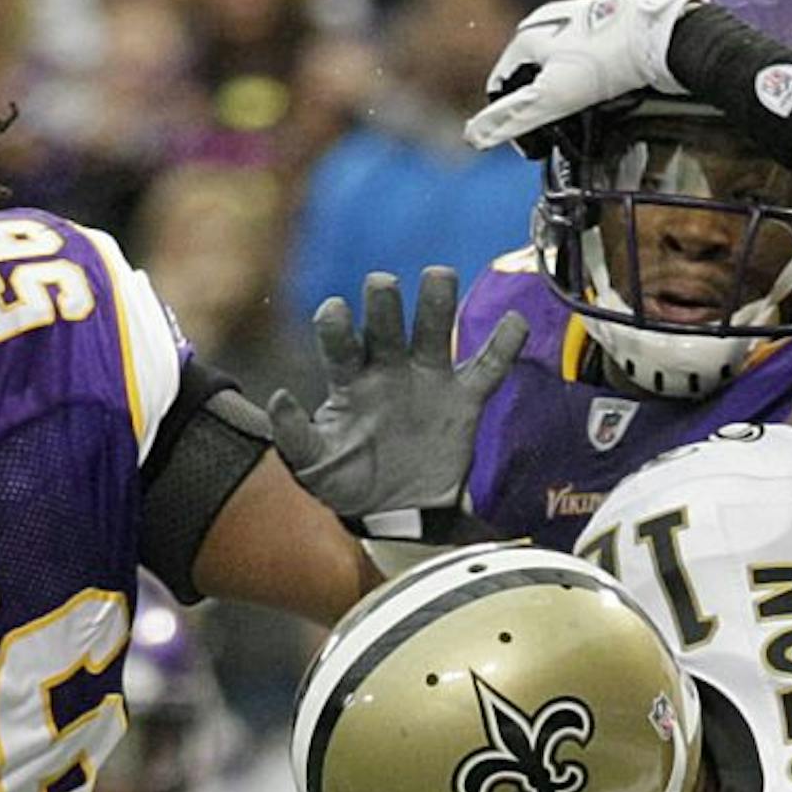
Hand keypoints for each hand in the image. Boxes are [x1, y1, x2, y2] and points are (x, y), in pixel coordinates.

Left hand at [268, 268, 526, 519]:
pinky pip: (488, 367)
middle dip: (384, 301)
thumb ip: (293, 436)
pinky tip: (514, 322)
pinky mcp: (464, 400)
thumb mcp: (313, 467)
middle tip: (383, 285)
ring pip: (435, 329)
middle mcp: (388, 368)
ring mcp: (427, 379)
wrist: (397, 514)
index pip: (340, 340)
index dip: (337, 323)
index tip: (337, 311)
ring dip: (436, 301)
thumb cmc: (348, 484)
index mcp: (350, 379)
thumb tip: (277, 397)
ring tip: (439, 276)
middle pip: (386, 322)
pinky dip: (503, 344)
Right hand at [464, 0, 707, 152]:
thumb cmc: (606, 64)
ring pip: (553, 67)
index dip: (507, 119)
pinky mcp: (601, 23)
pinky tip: (599, 93)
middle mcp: (547, 20)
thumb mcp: (553, 98)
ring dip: (557, 94)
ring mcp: (575, 19)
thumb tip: (472, 138)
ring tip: (577, 116)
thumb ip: (512, 119)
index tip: (531, 145)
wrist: (660, 36)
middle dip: (533, 106)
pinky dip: (580, 81)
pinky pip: (578, 59)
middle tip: (554, 134)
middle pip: (526, 76)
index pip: (499, 84)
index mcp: (526, 34)